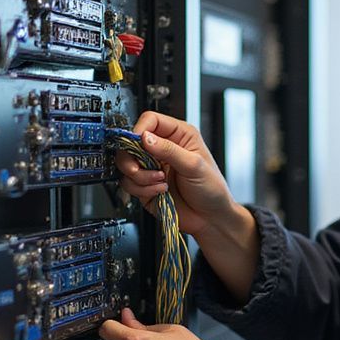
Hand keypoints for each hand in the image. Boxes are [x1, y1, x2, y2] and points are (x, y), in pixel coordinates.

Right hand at [115, 111, 234, 240]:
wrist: (210, 219)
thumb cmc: (212, 189)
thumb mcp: (194, 166)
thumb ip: (169, 150)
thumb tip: (146, 138)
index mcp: (178, 135)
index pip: (150, 120)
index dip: (140, 130)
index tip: (139, 143)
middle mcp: (163, 149)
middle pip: (131, 142)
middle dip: (133, 157)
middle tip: (140, 167)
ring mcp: (152, 167)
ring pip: (126, 164)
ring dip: (140, 176)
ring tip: (160, 181)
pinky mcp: (145, 185)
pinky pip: (129, 183)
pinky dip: (141, 189)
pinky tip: (160, 191)